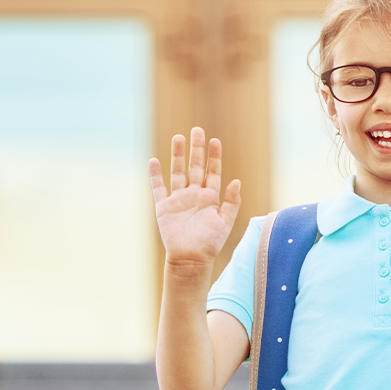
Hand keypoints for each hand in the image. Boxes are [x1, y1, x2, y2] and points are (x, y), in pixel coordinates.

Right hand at [149, 127, 241, 268]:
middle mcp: (194, 195)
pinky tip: (153, 161)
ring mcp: (178, 200)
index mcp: (209, 198)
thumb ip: (231, 203)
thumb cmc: (209, 244)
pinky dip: (155, 175)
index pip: (212, 172)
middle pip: (195, 167)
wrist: (190, 259)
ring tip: (178, 138)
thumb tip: (236, 182)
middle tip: (197, 130)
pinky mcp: (164, 207)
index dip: (214, 157)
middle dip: (196, 149)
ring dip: (177, 156)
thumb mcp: (225, 223)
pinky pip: (158, 188)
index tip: (215, 141)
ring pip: (177, 172)